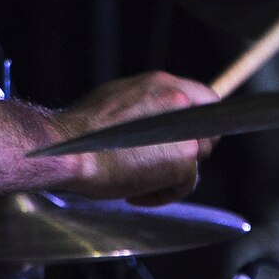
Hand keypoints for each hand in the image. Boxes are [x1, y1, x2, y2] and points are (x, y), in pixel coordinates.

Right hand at [47, 72, 216, 205]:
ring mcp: (184, 133)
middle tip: (157, 162)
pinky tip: (134, 194)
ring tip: (137, 181)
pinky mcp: (183, 161)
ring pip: (196, 159)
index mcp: (163, 84)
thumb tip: (161, 119)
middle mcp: (179, 103)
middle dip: (187, 148)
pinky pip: (185, 184)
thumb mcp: (119, 100)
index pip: (206, 99)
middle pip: (208, 130)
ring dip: (171, 174)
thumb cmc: (84, 132)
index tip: (186, 136)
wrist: (70, 152)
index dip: (199, 121)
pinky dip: (162, 194)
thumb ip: (148, 105)